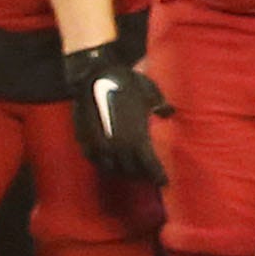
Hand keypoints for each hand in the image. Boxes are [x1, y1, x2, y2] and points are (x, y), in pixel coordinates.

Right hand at [66, 40, 170, 185]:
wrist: (95, 73)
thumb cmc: (127, 81)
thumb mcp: (150, 92)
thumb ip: (161, 105)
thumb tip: (169, 112)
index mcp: (137, 140)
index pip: (150, 168)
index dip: (158, 177)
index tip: (164, 182)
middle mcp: (117, 147)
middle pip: (131, 172)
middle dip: (140, 175)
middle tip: (147, 175)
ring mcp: (99, 145)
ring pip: (111, 169)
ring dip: (121, 171)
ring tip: (128, 171)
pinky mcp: (84, 139)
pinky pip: (94, 160)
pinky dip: (103, 163)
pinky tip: (109, 161)